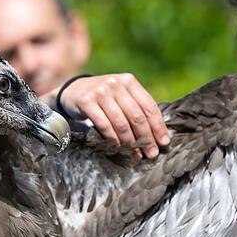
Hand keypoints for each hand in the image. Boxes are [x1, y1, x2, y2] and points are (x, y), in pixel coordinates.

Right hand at [54, 73, 169, 159]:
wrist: (73, 91)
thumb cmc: (104, 99)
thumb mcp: (121, 96)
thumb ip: (137, 108)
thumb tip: (159, 136)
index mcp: (129, 81)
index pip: (149, 106)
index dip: (158, 126)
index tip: (164, 142)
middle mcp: (115, 83)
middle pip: (137, 116)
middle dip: (146, 138)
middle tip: (151, 154)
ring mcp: (100, 91)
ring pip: (121, 123)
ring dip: (130, 142)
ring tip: (135, 154)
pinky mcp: (86, 101)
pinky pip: (104, 125)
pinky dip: (112, 139)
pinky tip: (117, 147)